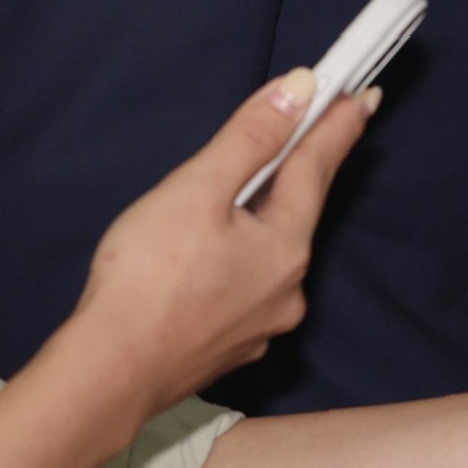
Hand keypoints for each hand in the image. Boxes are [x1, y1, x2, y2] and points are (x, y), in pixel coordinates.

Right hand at [73, 70, 376, 417]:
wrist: (103, 378)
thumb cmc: (147, 278)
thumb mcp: (199, 189)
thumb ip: (252, 136)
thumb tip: (302, 89)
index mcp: (286, 246)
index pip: (318, 167)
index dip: (338, 126)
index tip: (364, 96)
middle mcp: (287, 289)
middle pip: (298, 209)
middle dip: (304, 167)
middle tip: (323, 127)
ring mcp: (260, 325)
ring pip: (271, 251)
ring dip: (268, 216)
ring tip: (258, 186)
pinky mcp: (229, 346)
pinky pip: (247, 285)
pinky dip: (241, 257)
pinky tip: (217, 253)